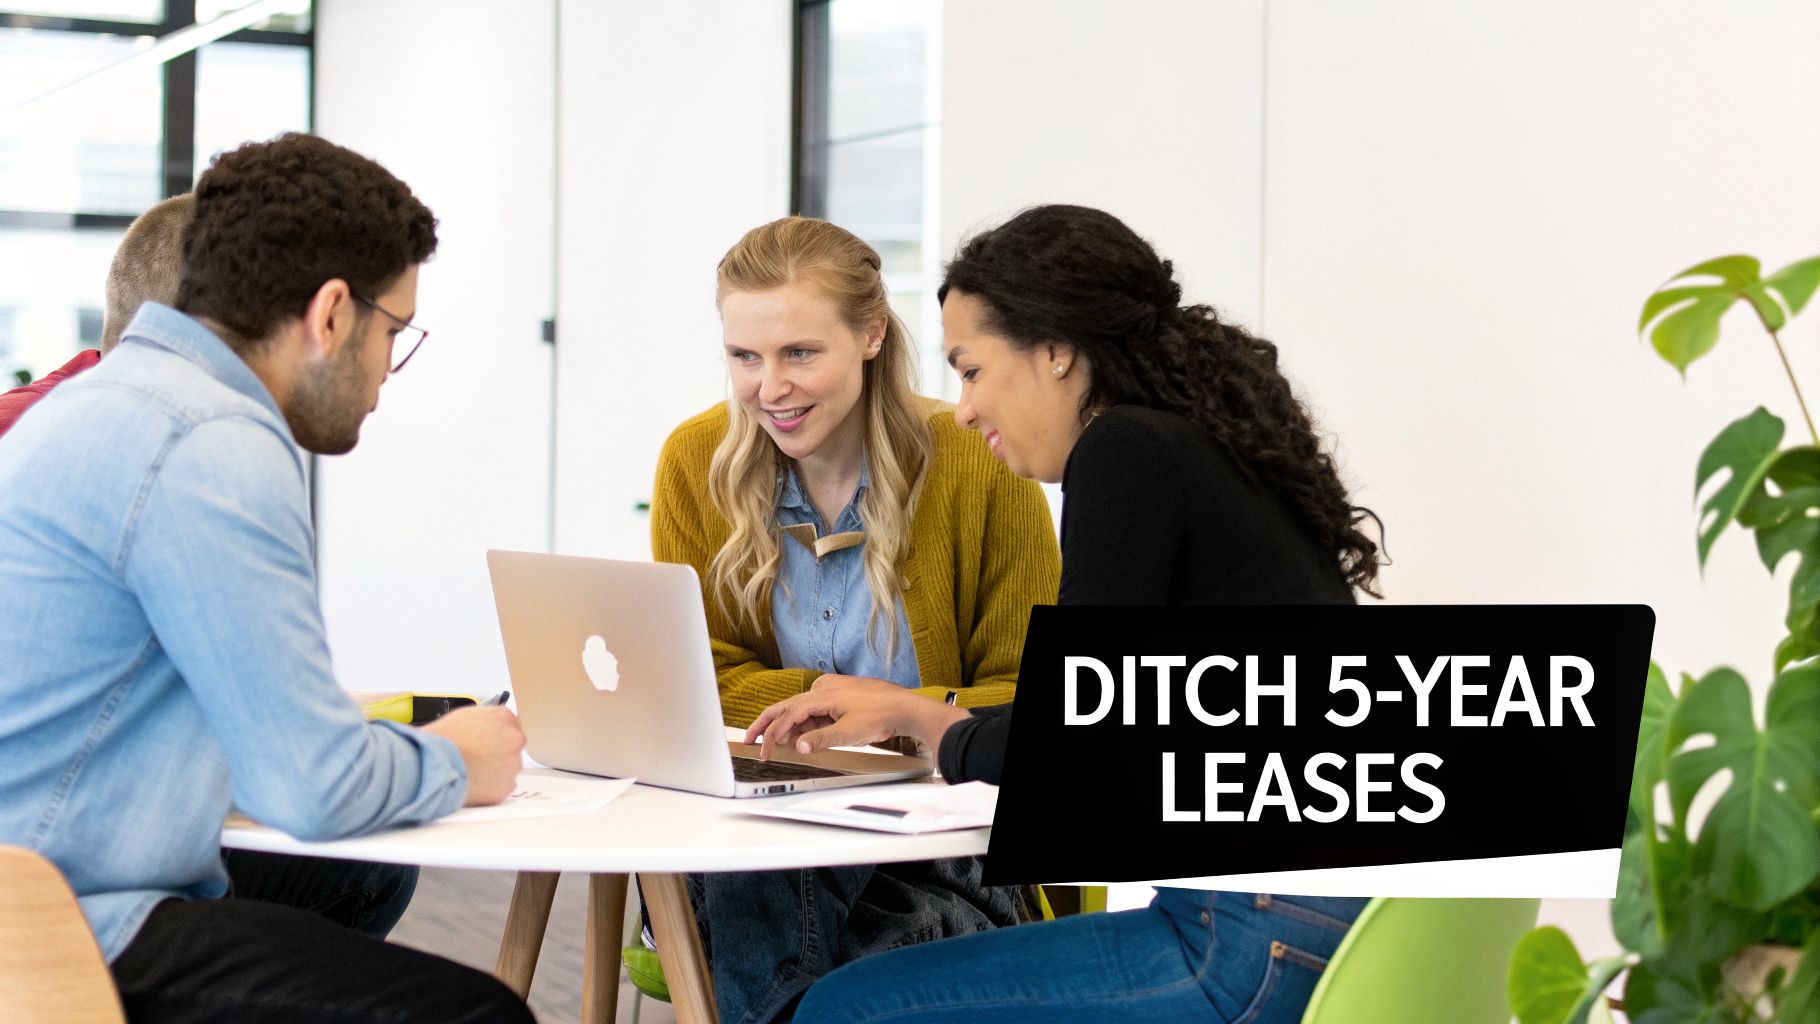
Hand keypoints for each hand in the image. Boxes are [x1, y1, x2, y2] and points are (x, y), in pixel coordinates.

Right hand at [421, 705, 524, 805]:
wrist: (432, 763)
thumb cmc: (442, 739)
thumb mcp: (465, 715)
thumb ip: (486, 720)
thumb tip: (489, 727)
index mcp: (504, 717)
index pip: (509, 725)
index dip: (495, 736)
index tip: (486, 743)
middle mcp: (514, 739)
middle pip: (512, 747)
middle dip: (498, 753)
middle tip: (477, 759)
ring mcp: (513, 764)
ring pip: (508, 768)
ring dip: (495, 771)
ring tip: (472, 772)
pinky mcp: (506, 786)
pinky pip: (502, 787)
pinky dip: (490, 788)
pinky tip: (473, 783)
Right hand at [745, 678, 968, 757]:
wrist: (906, 707)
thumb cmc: (882, 716)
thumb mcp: (850, 733)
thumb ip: (822, 740)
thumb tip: (799, 746)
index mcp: (822, 694)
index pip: (788, 715)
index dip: (773, 734)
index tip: (764, 751)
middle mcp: (824, 688)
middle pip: (787, 706)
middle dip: (768, 724)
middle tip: (750, 740)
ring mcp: (832, 690)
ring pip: (801, 708)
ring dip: (790, 727)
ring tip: (778, 746)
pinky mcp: (840, 696)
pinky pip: (815, 709)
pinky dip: (805, 723)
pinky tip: (804, 735)